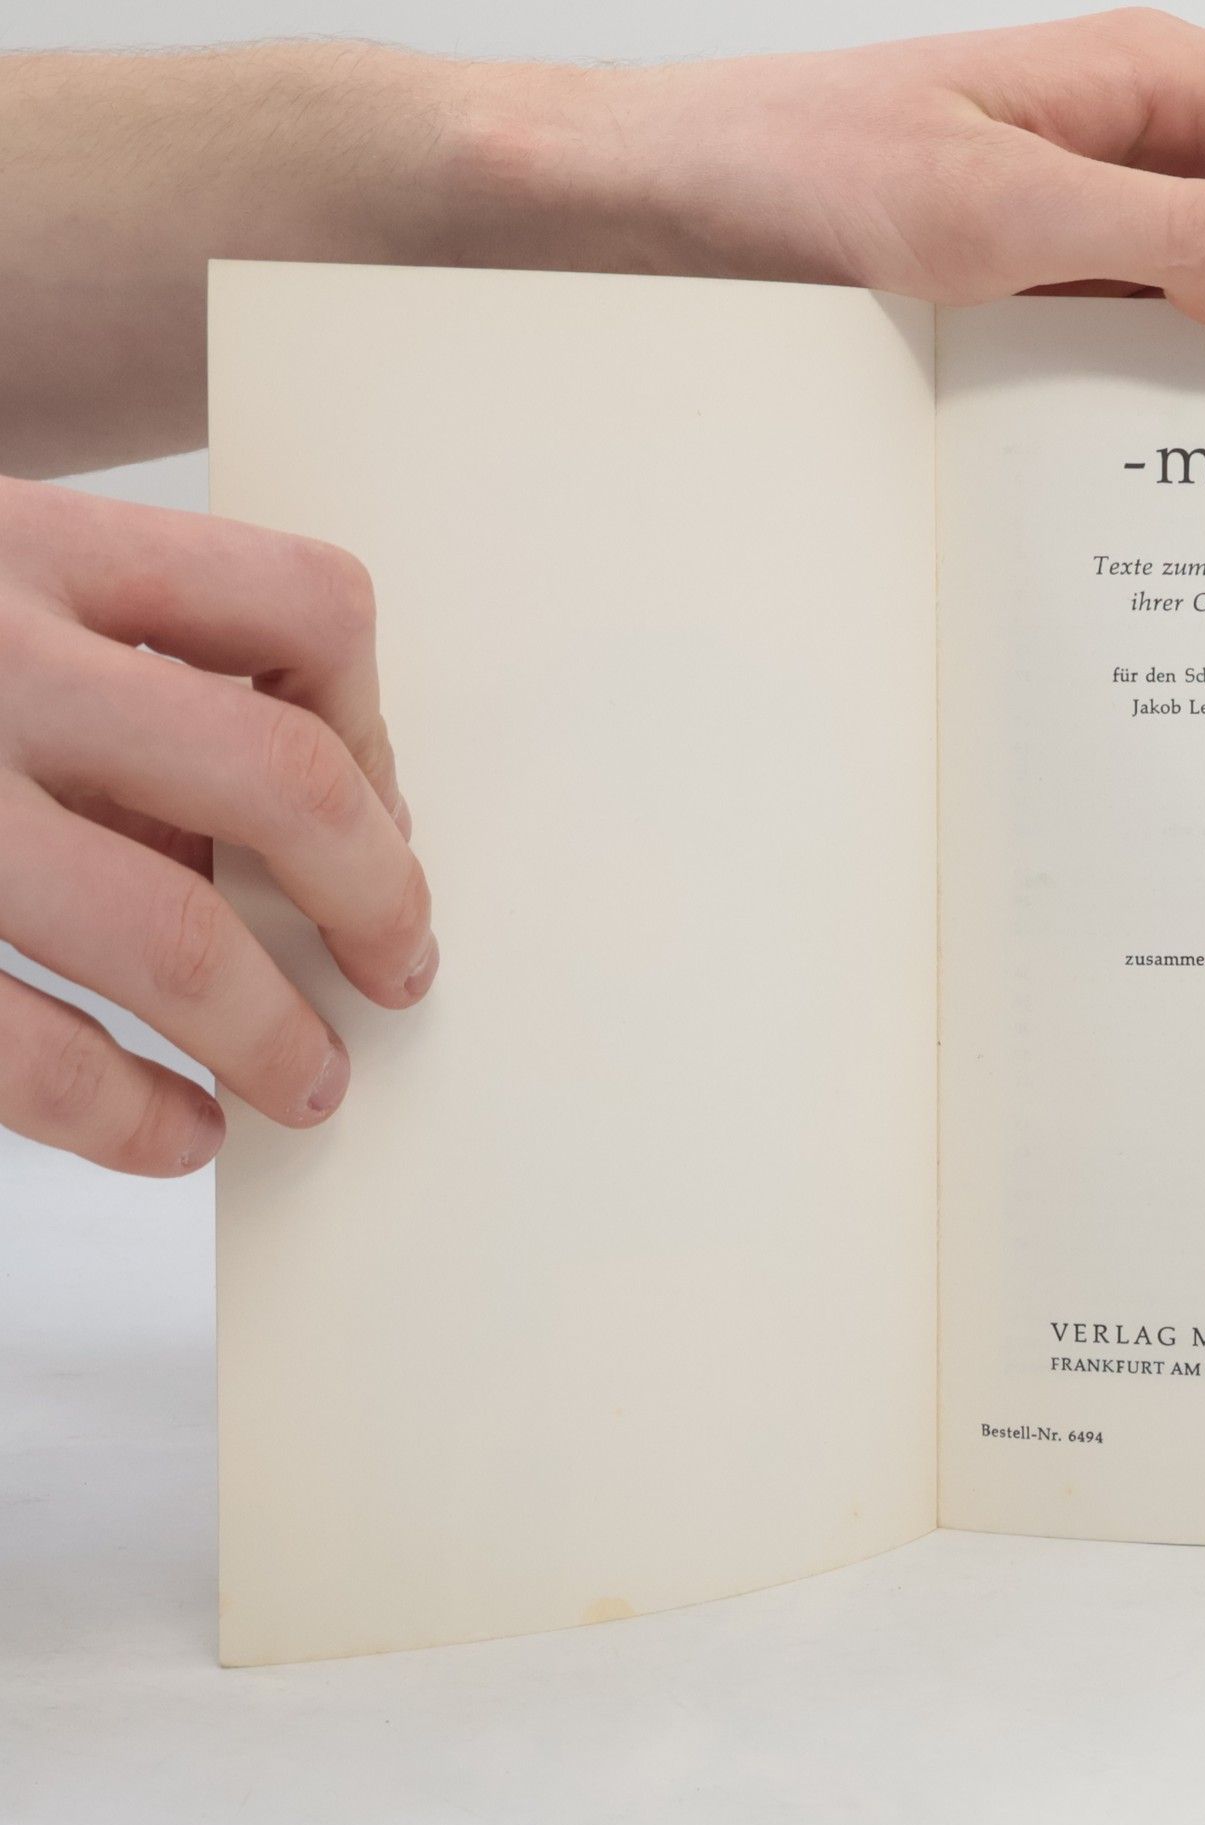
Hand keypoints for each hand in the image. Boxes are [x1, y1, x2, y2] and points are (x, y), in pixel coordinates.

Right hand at [0, 478, 433, 1174]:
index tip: (378, 810)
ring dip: (273, 1035)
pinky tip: (173, 1132)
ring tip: (308, 1086)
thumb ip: (109, 669)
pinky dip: (126, 1114)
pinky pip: (20, 1049)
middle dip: (375, 896)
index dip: (373, 719)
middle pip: (277, 776)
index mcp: (26, 548)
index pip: (301, 607)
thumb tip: (304, 832)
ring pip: (168, 937)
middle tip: (402, 970)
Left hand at [453, 9, 1204, 347]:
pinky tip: (1088, 409)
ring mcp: (1113, 202)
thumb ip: (1174, 243)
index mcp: (1171, 80)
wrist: (694, 189)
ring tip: (1131, 412)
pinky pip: (1153, 318)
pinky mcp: (1063, 261)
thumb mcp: (1007, 209)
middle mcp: (1159, 135)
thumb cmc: (818, 164)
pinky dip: (1143, 370)